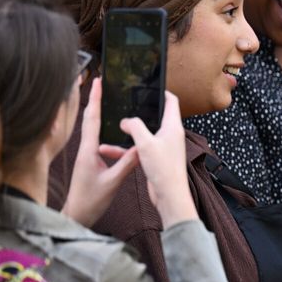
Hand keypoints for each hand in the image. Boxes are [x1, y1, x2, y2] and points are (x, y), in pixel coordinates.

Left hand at [61, 78, 140, 225]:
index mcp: (88, 151)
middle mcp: (85, 149)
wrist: (77, 214)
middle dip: (95, 98)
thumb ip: (127, 164)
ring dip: (97, 111)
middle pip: (89, 118)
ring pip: (91, 128)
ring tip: (106, 98)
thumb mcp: (113, 182)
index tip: (99, 82)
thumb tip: (142, 147)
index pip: (93, 119)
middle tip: (101, 82)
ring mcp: (85, 154)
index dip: (96, 99)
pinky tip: (109, 126)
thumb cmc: (91, 200)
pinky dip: (101, 127)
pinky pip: (96, 138)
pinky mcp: (89, 160)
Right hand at [120, 91, 196, 227]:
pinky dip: (126, 148)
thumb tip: (126, 120)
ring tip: (111, 128)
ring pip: (143, 134)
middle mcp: (170, 135)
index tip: (149, 85)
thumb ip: (135, 127)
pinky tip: (108, 149)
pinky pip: (139, 148)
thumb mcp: (145, 143)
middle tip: (125, 103)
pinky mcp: (156, 158)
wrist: (169, 195)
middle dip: (140, 111)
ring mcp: (163, 147)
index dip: (161, 91)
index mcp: (173, 127)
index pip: (171, 101)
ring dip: (128, 132)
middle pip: (155, 116)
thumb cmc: (163, 169)